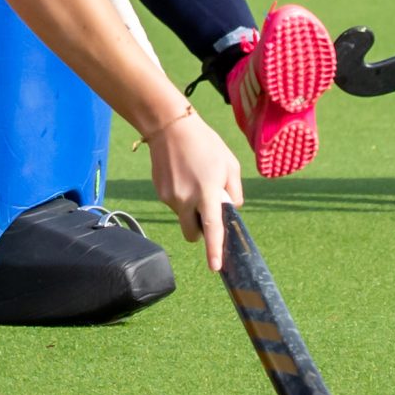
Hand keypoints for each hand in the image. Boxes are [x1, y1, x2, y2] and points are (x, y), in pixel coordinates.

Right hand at [147, 109, 243, 270]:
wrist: (169, 127)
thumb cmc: (205, 144)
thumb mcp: (230, 164)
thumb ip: (234, 192)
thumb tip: (229, 210)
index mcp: (207, 192)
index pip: (212, 228)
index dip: (214, 250)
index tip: (216, 268)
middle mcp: (186, 199)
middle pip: (193, 233)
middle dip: (200, 230)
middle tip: (206, 208)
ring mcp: (169, 197)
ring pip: (183, 216)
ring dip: (191, 208)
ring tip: (193, 179)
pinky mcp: (160, 193)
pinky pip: (174, 204)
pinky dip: (181, 197)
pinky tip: (182, 175)